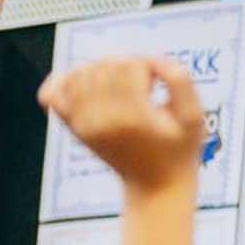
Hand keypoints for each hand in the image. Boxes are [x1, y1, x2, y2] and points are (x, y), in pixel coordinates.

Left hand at [37, 55, 204, 194]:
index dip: (149, 64)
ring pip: (80, 73)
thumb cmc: (178, 150)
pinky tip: (85, 83)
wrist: (155, 185)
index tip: (160, 81)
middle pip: (105, 65)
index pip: (130, 64)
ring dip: (102, 70)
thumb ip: (180, 81)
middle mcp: (102, 120)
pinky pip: (50, 94)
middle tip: (145, 85)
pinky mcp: (73, 128)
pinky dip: (62, 81)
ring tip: (122, 86)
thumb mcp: (194, 117)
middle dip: (127, 65)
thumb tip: (155, 60)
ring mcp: (83, 125)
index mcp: (134, 117)